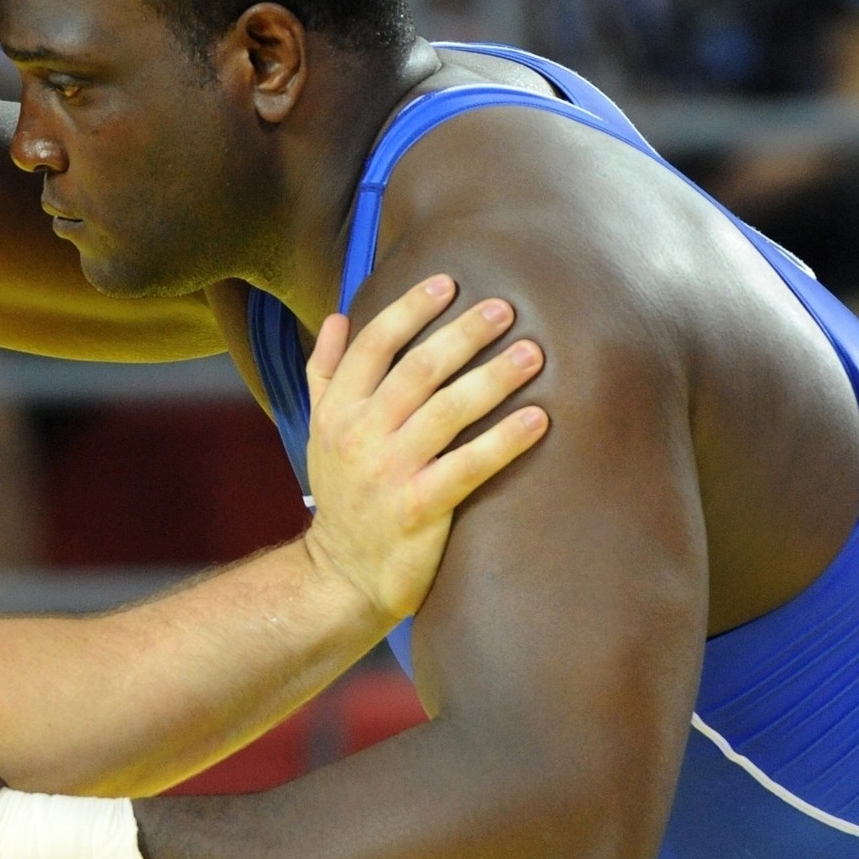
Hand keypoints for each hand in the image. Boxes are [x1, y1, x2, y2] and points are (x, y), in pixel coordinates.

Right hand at [303, 277, 546, 624]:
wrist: (340, 575)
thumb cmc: (343, 496)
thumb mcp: (319, 432)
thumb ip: (325, 374)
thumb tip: (337, 317)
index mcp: (336, 411)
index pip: (372, 345)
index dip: (410, 309)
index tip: (449, 283)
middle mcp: (359, 435)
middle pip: (417, 369)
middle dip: (463, 334)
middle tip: (505, 309)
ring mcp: (389, 472)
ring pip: (447, 410)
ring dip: (493, 377)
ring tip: (533, 353)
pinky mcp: (420, 509)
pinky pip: (469, 465)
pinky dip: (505, 440)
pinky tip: (540, 419)